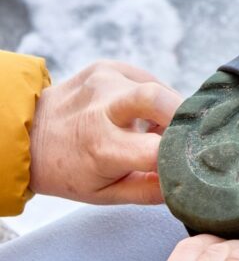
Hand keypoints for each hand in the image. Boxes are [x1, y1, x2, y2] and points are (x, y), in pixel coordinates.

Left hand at [29, 60, 181, 203]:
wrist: (28, 135)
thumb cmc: (70, 168)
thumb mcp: (106, 194)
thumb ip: (149, 191)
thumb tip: (184, 182)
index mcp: (103, 148)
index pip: (157, 149)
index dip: (180, 156)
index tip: (187, 162)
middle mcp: (101, 109)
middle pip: (157, 98)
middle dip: (184, 116)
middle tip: (188, 134)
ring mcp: (103, 82)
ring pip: (159, 89)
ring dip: (169, 110)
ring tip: (157, 128)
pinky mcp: (106, 67)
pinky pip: (147, 80)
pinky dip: (154, 98)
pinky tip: (139, 112)